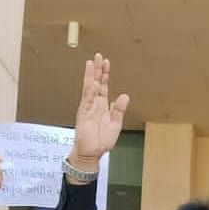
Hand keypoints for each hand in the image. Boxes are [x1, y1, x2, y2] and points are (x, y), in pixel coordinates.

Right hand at [70, 53, 129, 169]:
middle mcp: (94, 104)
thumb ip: (119, 110)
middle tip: (98, 56)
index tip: (106, 62)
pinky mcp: (83, 113)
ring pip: (89, 87)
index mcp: (102, 106)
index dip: (105, 75)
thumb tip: (125, 96)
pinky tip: (91, 79)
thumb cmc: (101, 141)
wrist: (91, 153)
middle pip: (96, 83)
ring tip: (92, 62)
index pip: (104, 86)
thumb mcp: (115, 125)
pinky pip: (87, 98)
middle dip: (98, 70)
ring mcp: (87, 107)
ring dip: (91, 75)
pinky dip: (89, 88)